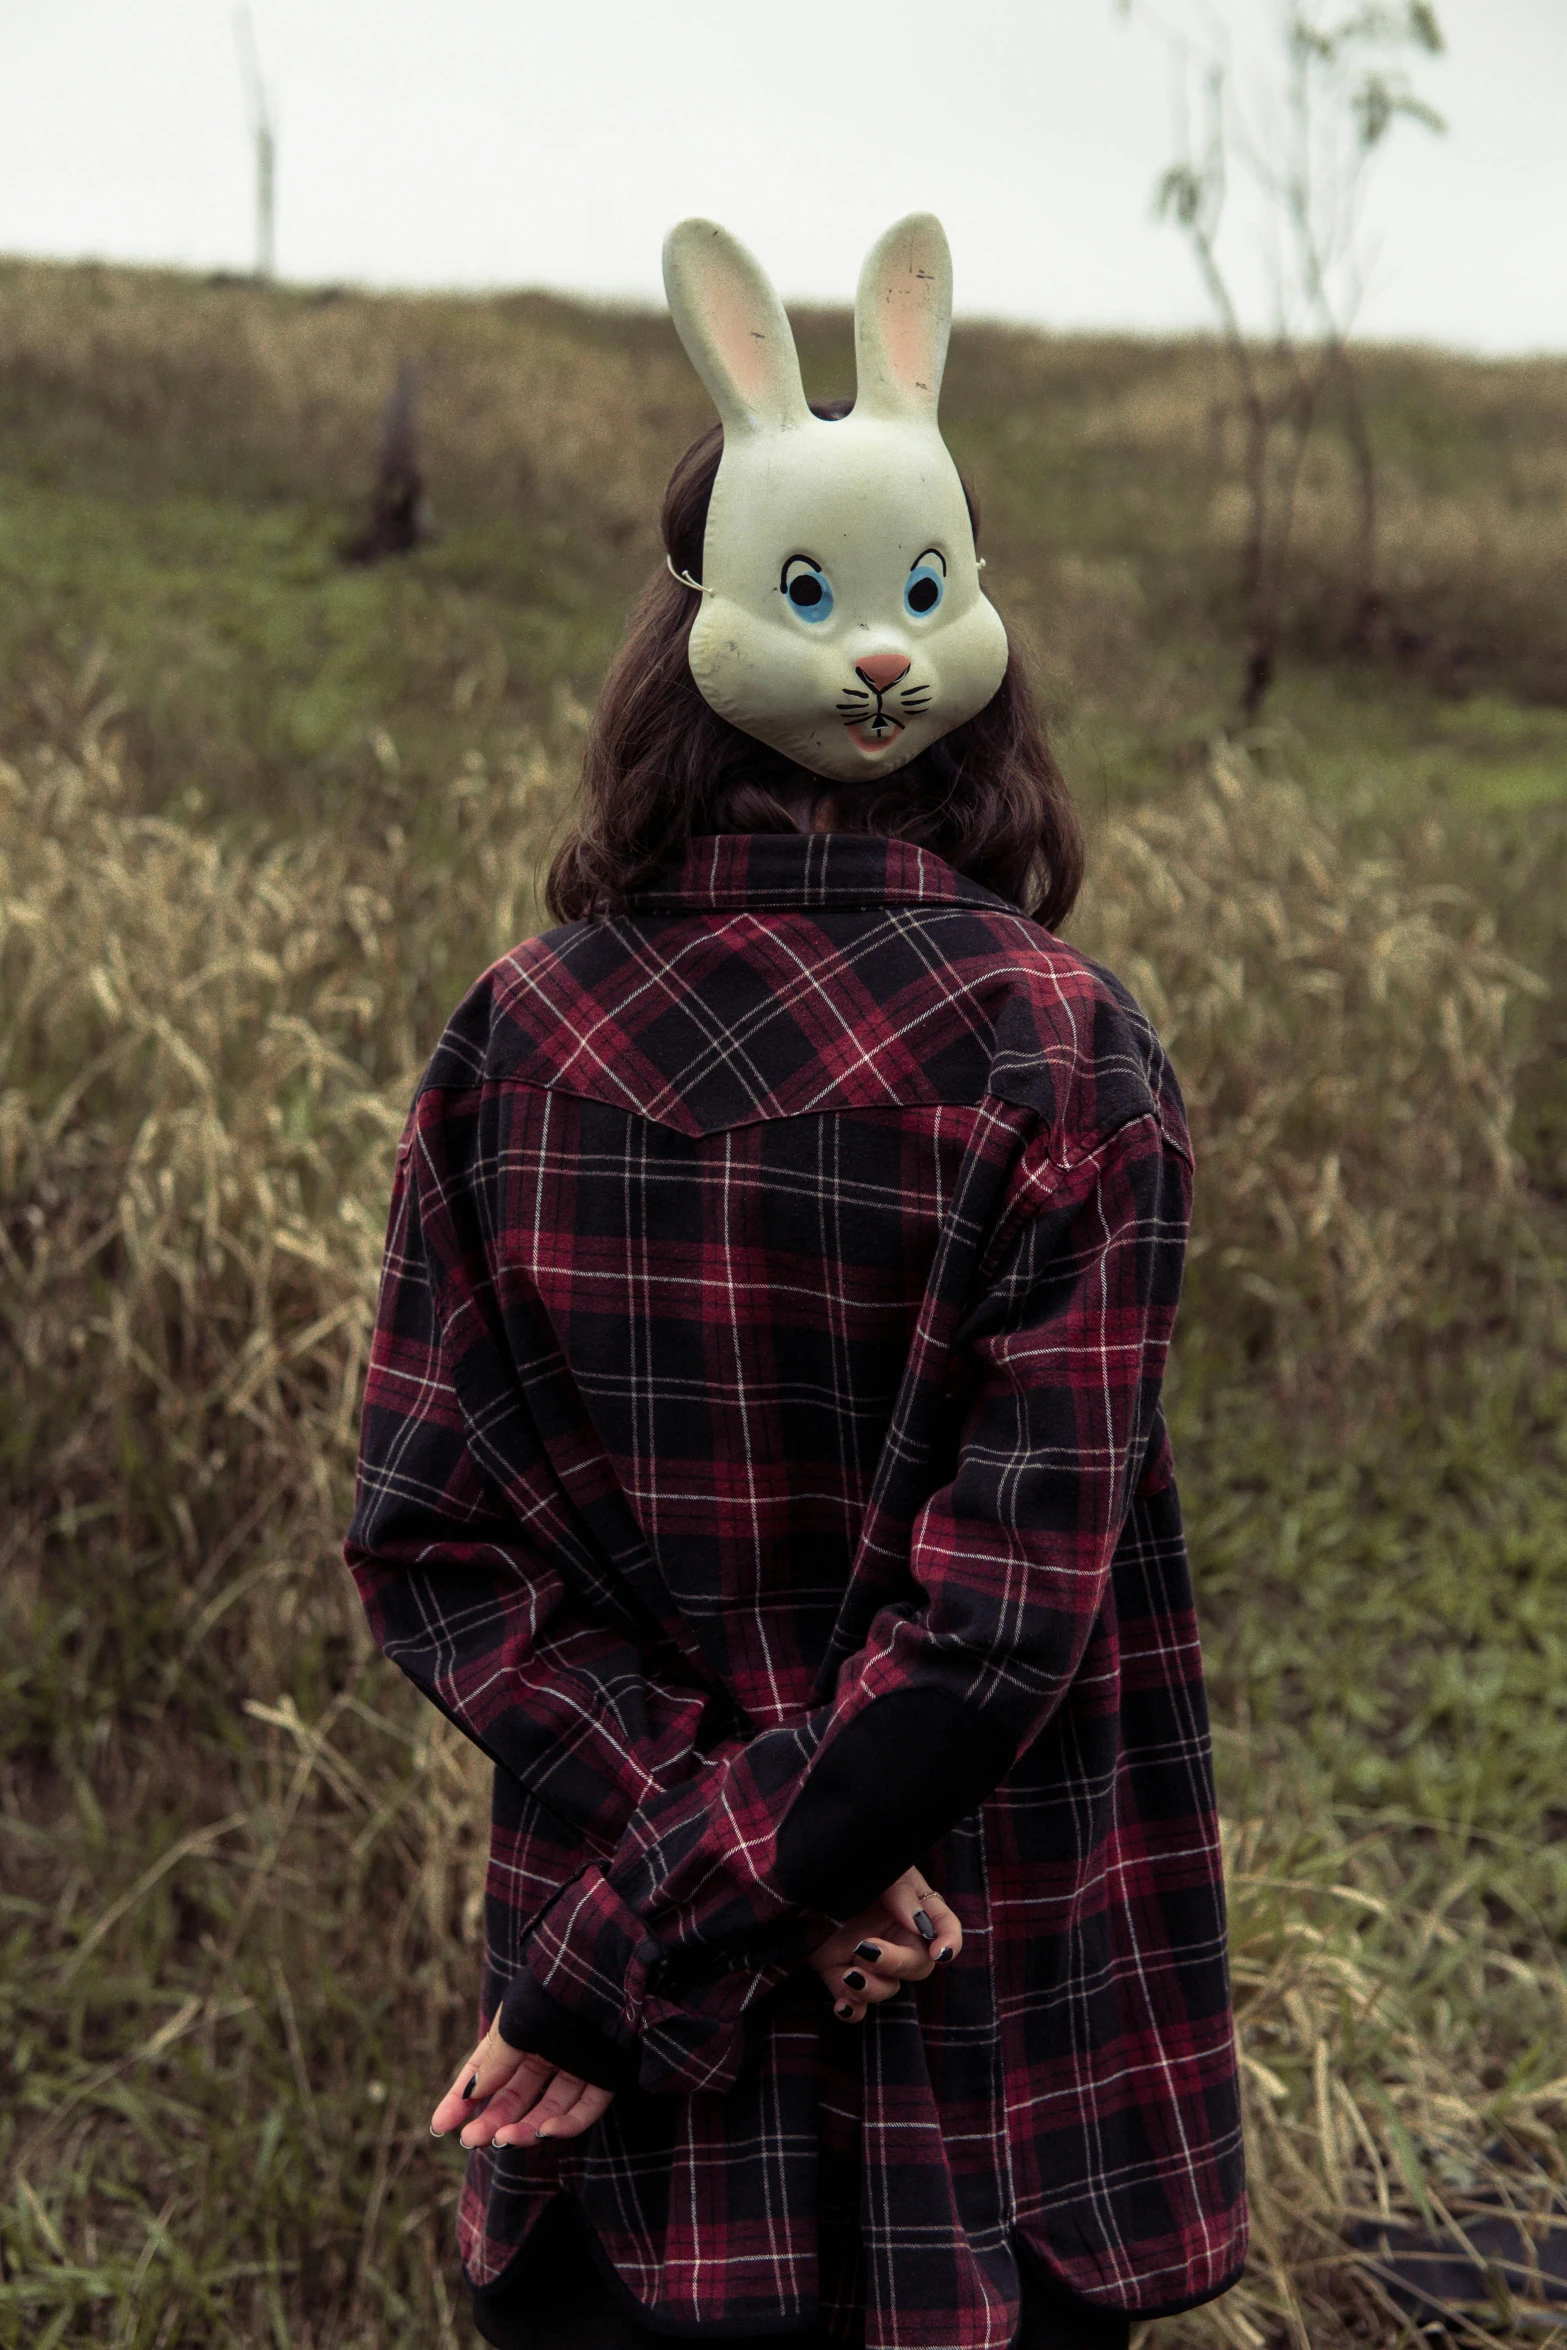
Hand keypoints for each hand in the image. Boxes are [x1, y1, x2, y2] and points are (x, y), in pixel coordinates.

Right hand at [429, 2009, 614, 2149]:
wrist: (601, 1976)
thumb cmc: (549, 1996)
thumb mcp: (512, 2027)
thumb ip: (494, 2063)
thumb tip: (470, 2095)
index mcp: (520, 2033)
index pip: (485, 2073)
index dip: (462, 2099)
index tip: (440, 2126)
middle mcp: (546, 2052)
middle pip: (516, 2097)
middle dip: (492, 2120)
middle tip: (471, 2141)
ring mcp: (574, 2067)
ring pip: (548, 2109)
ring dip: (524, 2129)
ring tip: (502, 2140)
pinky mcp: (603, 2078)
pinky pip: (583, 2110)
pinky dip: (565, 2125)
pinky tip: (545, 2132)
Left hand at [807, 1866, 962, 2023]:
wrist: (797, 1866)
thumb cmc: (842, 1857)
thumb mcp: (878, 1867)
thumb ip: (901, 1893)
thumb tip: (921, 1926)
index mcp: (909, 1903)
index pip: (944, 1926)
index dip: (949, 1941)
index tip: (939, 1953)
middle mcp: (892, 1933)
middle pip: (917, 1964)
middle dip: (897, 1963)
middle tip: (867, 1949)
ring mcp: (866, 1955)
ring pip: (887, 1988)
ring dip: (873, 1989)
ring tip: (849, 1974)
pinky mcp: (837, 1970)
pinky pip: (853, 2002)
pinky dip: (851, 2010)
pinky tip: (842, 2005)